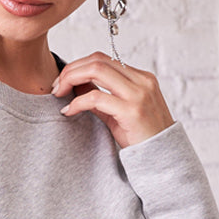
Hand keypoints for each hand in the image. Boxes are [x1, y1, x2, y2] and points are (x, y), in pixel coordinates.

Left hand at [51, 53, 173, 148]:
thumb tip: (74, 86)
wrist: (162, 159)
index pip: (103, 59)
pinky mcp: (131, 111)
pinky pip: (95, 97)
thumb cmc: (140, 138)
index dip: (78, 66)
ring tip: (59, 94)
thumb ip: (99, 98)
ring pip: (96, 70)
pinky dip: (77, 102)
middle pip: (97, 60)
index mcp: (141, 78)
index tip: (63, 81)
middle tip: (56, 87)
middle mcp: (141, 81)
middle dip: (71, 70)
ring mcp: (138, 94)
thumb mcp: (119, 112)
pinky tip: (68, 112)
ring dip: (71, 79)